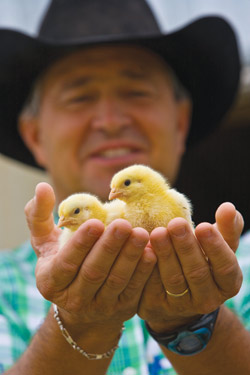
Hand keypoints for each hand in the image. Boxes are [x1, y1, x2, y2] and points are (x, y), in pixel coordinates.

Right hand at [25, 182, 155, 330]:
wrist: (81, 302)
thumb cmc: (61, 261)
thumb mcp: (44, 242)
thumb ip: (39, 215)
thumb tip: (42, 186)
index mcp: (51, 281)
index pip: (66, 263)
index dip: (81, 244)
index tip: (96, 223)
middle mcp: (73, 299)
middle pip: (93, 272)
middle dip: (109, 248)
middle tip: (123, 224)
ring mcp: (99, 306)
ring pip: (116, 281)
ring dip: (130, 257)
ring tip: (141, 233)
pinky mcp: (121, 309)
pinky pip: (134, 290)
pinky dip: (143, 272)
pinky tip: (151, 252)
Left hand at [138, 202, 242, 331]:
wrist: (178, 296)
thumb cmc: (202, 260)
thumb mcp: (218, 247)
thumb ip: (227, 228)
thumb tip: (229, 207)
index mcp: (228, 283)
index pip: (225, 267)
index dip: (215, 247)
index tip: (203, 226)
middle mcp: (208, 299)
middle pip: (197, 273)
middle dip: (186, 247)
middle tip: (175, 224)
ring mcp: (182, 306)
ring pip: (174, 280)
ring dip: (165, 255)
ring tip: (158, 233)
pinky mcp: (157, 307)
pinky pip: (151, 287)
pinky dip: (147, 268)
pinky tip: (142, 249)